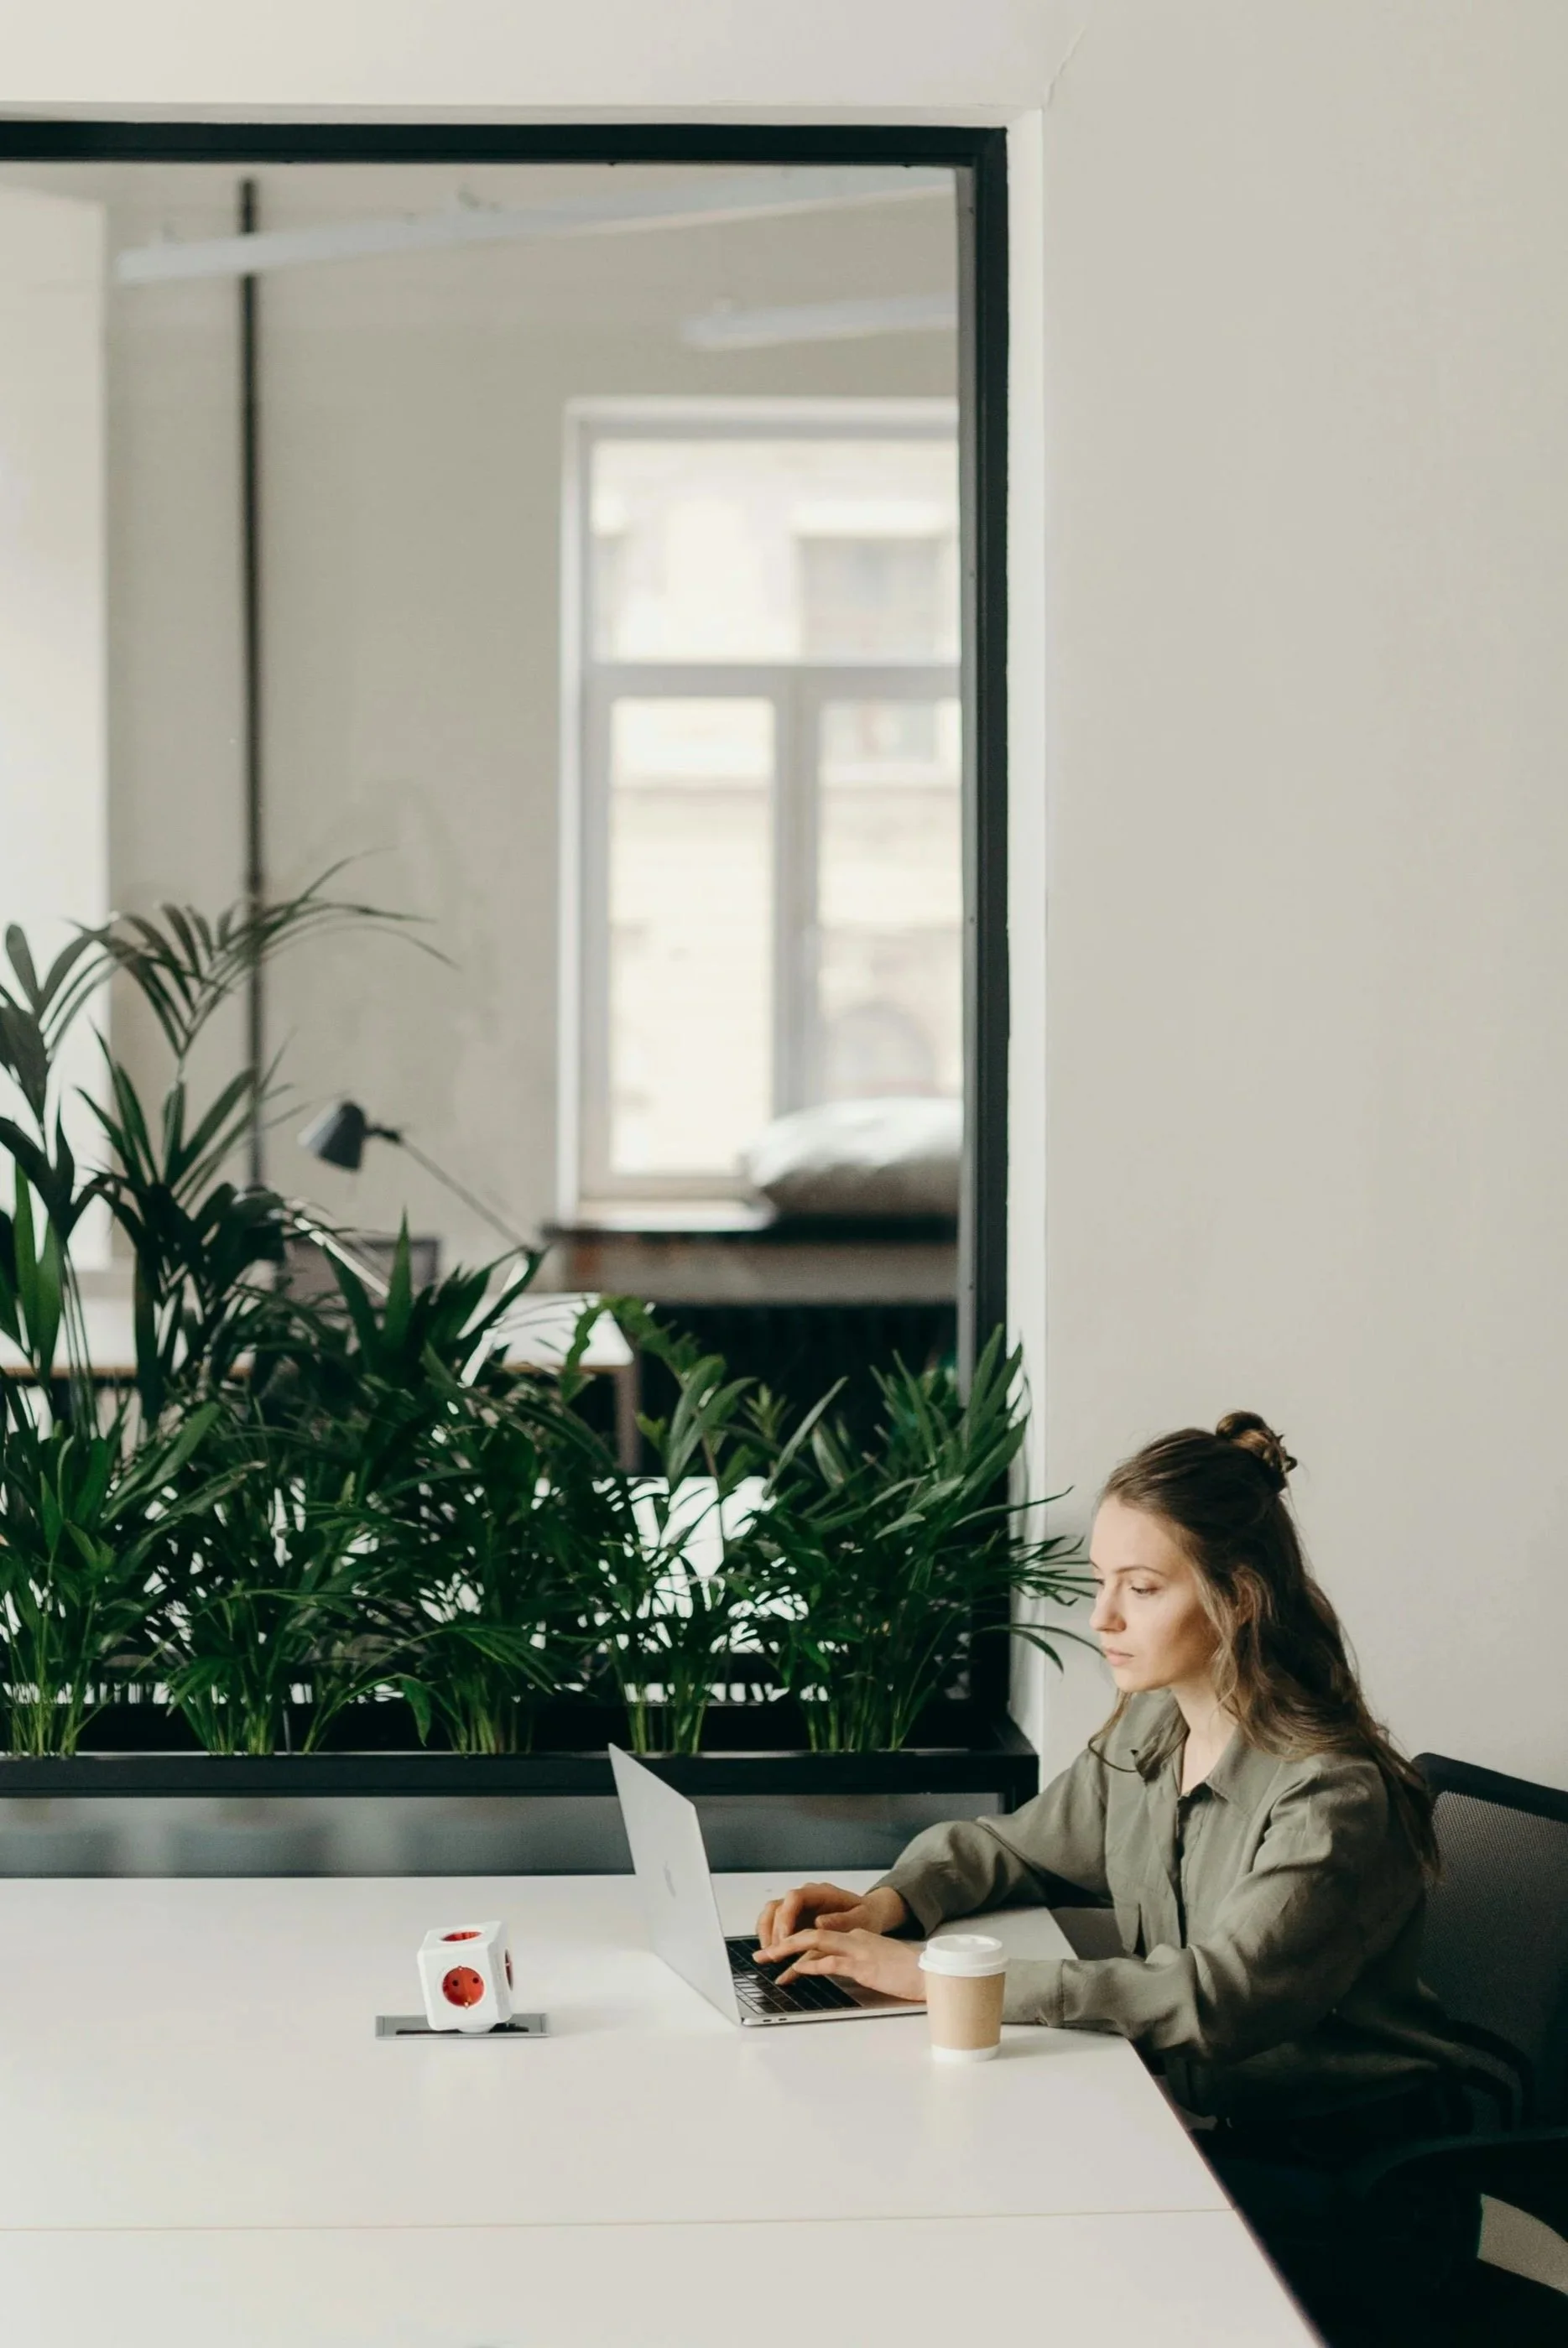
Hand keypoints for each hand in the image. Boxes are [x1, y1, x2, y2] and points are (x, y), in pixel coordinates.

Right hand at [754, 1880, 908, 1949]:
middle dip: (772, 1931)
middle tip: (774, 1954)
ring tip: (767, 1956)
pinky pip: (774, 1925)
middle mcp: (805, 1897)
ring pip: (771, 1914)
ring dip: (766, 1934)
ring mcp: (798, 1908)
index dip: (786, 1917)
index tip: (786, 1938)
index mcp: (821, 1892)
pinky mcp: (795, 1920)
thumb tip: (819, 1922)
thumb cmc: (865, 1916)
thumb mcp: (861, 1918)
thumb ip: (842, 1920)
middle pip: (777, 1906)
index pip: (794, 1898)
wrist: (869, 1914)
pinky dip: (769, 1937)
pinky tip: (769, 1953)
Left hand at [756, 1925, 925, 2003]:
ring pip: (815, 1943)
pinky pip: (831, 1961)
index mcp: (856, 1936)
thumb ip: (855, 1960)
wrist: (928, 1972)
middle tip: (764, 1954)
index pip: (819, 1935)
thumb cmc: (905, 1971)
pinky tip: (797, 1969)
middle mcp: (854, 1938)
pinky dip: (810, 1964)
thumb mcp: (876, 1962)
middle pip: (811, 1934)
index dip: (795, 1942)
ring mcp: (857, 1950)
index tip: (778, 1951)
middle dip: (783, 1943)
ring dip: (789, 1951)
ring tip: (771, 1959)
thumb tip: (834, 1968)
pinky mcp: (862, 1965)